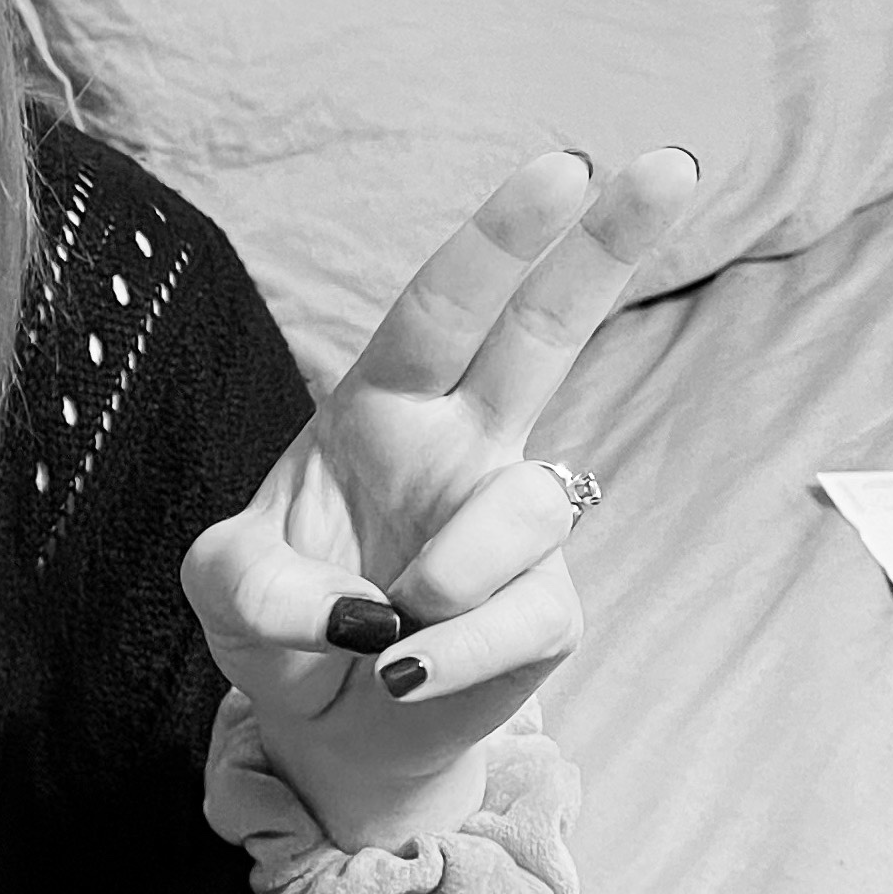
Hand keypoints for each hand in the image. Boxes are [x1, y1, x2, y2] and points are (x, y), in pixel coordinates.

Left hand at [180, 145, 703, 853]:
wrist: (325, 729)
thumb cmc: (279, 625)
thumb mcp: (223, 590)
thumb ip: (255, 585)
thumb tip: (363, 611)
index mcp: (385, 405)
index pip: (445, 307)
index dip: (500, 239)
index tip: (563, 166)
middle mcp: (463, 444)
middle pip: (548, 329)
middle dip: (610, 245)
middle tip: (670, 164)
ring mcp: (513, 525)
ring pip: (527, 506)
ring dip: (448, 573)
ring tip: (381, 627)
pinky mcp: (545, 610)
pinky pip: (521, 615)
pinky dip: (449, 654)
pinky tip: (402, 673)